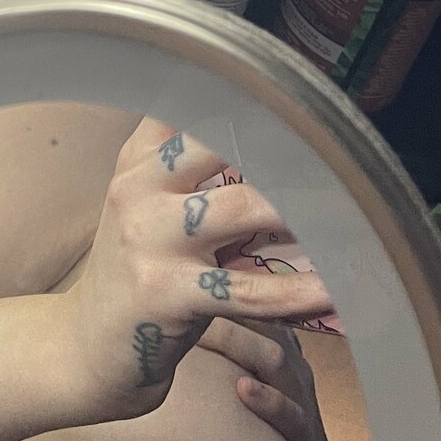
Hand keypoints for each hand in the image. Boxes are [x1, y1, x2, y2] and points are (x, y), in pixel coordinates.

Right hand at [61, 119, 336, 424]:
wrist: (86, 348)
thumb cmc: (134, 274)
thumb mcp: (143, 207)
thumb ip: (183, 169)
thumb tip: (271, 142)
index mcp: (136, 163)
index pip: (186, 105)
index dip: (242, 94)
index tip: (296, 92)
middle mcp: (138, 190)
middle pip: (217, 145)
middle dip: (282, 146)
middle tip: (341, 148)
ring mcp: (150, 242)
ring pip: (239, 208)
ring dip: (302, 210)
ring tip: (354, 209)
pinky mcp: (167, 296)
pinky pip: (248, 290)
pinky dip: (299, 291)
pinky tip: (337, 290)